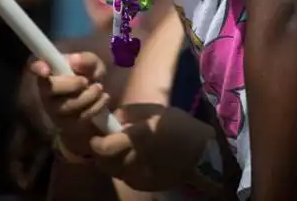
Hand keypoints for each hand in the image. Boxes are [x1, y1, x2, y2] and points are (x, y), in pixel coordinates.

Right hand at [30, 52, 108, 155]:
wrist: (97, 100)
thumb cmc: (88, 76)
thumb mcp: (92, 65)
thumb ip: (86, 60)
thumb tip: (75, 60)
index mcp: (50, 70)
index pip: (35, 66)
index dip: (38, 67)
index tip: (46, 70)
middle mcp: (47, 91)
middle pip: (51, 89)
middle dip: (71, 85)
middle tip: (85, 81)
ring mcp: (54, 109)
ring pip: (67, 106)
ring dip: (87, 96)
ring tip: (99, 87)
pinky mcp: (66, 124)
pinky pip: (79, 118)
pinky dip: (95, 106)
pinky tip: (103, 98)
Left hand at [89, 104, 220, 193]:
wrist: (200, 153)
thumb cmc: (179, 126)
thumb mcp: (155, 110)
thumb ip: (130, 112)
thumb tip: (113, 117)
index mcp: (137, 138)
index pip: (104, 147)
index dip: (96, 141)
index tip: (96, 133)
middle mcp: (134, 160)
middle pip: (104, 162)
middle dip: (100, 152)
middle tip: (104, 140)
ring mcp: (138, 176)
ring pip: (112, 171)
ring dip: (110, 160)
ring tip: (117, 149)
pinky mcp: (143, 186)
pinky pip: (124, 177)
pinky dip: (122, 168)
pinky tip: (131, 159)